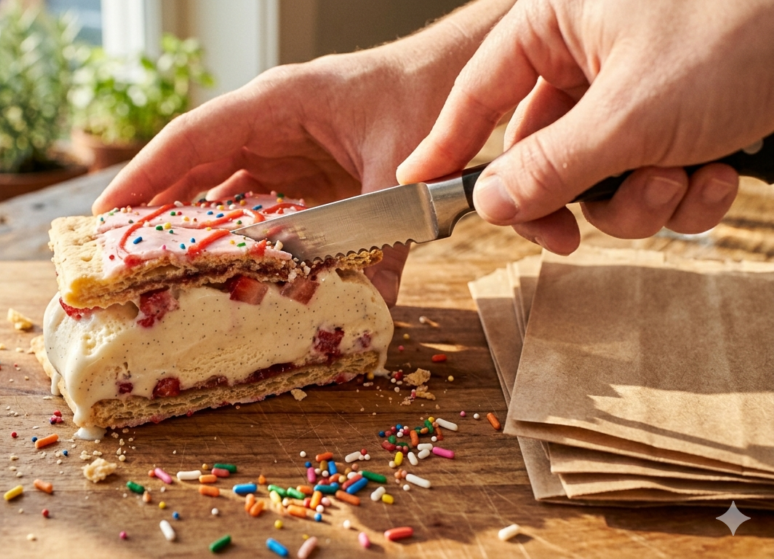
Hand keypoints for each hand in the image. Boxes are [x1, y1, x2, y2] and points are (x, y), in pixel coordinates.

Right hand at [94, 0, 514, 305]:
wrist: (453, 77)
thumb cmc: (421, 98)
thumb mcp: (401, 172)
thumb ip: (385, 241)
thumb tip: (373, 310)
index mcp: (276, 105)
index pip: (191, 140)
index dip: (144, 177)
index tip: (106, 215)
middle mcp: (266, 124)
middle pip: (192, 166)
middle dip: (153, 208)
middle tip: (116, 254)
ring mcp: (279, 144)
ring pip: (217, 185)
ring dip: (189, 223)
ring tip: (156, 268)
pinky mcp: (297, 166)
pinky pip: (252, 198)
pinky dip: (234, 230)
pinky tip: (223, 265)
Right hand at [397, 0, 773, 253]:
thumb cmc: (743, 28)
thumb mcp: (632, 111)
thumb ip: (549, 165)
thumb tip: (488, 203)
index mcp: (558, 22)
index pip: (479, 90)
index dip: (447, 144)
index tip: (418, 187)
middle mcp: (591, 52)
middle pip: (542, 151)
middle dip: (582, 194)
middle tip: (582, 228)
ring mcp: (636, 85)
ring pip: (599, 176)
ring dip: (640, 200)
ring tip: (684, 177)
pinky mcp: (679, 114)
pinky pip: (649, 174)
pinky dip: (682, 191)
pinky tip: (719, 173)